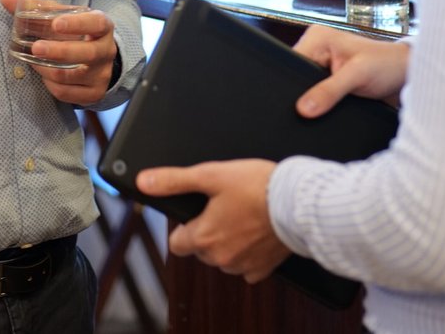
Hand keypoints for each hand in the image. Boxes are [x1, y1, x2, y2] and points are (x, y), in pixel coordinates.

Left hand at [0, 0, 117, 103]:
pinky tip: (44, 75)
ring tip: (34, 61)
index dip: (77, 24)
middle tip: (36, 48)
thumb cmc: (76, 32)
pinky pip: (67, 93)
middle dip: (59, 51)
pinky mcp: (94, 93)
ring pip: (72, 76)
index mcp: (102, 26)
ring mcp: (102, 74)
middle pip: (86, 53)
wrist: (98, 60)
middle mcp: (106, 51)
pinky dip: (50, 85)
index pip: (96, 23)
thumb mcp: (63, 17)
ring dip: (48, 69)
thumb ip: (36, 8)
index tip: (56, 24)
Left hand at [136, 160, 287, 282]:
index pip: (177, 243)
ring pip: (223, 257)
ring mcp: (242, 266)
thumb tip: (145, 181)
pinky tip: (257, 232)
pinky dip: (249, 253)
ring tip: (244, 215)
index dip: (186, 225)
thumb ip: (175, 180)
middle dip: (208, 231)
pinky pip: (247, 266)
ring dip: (228, 242)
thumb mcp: (211, 174)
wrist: (298, 202)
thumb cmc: (257, 187)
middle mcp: (219, 258)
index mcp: (203, 238)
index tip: (200, 211)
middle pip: (201, 249)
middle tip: (225, 206)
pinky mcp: (263, 269)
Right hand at [292, 25, 410, 116]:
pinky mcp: (328, 78)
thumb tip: (303, 108)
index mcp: (317, 37)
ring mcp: (321, 64)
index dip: (294, 84)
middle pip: (296, 76)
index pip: (292, 63)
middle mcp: (316, 48)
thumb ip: (330, 90)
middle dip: (305, 93)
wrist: (404, 75)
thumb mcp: (357, 76)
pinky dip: (322, 102)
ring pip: (304, 87)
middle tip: (324, 103)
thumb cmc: (387, 65)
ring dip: (315, 99)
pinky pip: (315, 93)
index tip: (299, 103)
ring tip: (334, 102)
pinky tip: (332, 106)